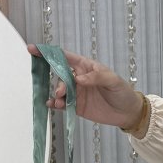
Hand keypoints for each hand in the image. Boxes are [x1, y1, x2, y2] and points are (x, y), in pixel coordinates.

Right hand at [26, 45, 144, 129]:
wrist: (128, 113)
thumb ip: (96, 77)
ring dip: (56, 94)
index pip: (65, 57)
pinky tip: (52, 105)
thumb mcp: (113, 80)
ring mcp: (76, 93)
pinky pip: (62, 104)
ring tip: (59, 100)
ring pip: (60, 90)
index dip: (49, 53)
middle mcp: (78, 78)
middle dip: (57, 81)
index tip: (34, 49)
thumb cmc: (122, 92)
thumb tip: (79, 79)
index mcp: (86, 67)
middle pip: (60, 75)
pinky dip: (55, 104)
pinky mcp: (76, 106)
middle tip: (61, 91)